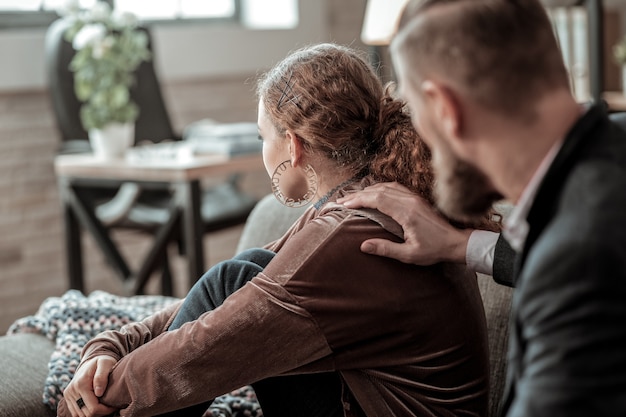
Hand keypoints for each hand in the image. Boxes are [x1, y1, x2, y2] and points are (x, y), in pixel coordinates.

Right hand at [61, 356, 117, 416]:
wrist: (90, 361)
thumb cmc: (102, 361)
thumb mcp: (105, 363)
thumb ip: (101, 376)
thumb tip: (98, 393)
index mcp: (80, 384)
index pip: (93, 408)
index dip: (106, 410)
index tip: (115, 405)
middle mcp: (71, 391)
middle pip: (87, 414)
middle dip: (101, 413)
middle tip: (111, 406)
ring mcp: (68, 395)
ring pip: (81, 416)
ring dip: (94, 414)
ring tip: (104, 406)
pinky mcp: (68, 398)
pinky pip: (76, 413)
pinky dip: (86, 413)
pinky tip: (97, 407)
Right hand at [338, 182, 472, 264]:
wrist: (456, 243)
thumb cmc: (434, 250)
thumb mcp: (409, 255)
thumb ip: (386, 249)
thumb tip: (363, 245)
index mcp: (406, 212)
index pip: (377, 199)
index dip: (358, 200)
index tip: (344, 204)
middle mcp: (409, 201)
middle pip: (378, 190)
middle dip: (358, 194)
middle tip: (342, 201)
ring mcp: (414, 198)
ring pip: (386, 187)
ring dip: (368, 190)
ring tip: (354, 197)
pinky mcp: (417, 199)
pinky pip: (395, 188)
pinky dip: (380, 188)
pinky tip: (374, 193)